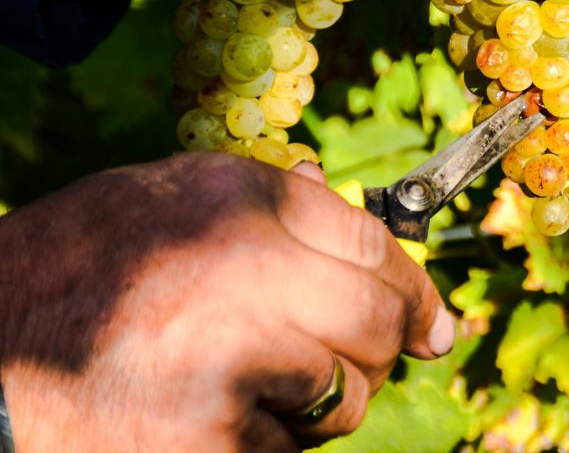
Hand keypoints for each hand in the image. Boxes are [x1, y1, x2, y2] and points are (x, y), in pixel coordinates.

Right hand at [0, 152, 453, 451]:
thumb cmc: (75, 275)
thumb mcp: (161, 201)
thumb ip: (266, 206)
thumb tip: (356, 221)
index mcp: (232, 200)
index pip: (373, 246)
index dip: (417, 290)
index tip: (432, 324)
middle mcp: (241, 272)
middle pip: (376, 321)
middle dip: (383, 346)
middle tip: (356, 357)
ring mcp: (229, 365)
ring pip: (345, 397)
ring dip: (325, 400)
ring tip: (254, 384)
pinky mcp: (211, 447)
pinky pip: (290, 449)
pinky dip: (272, 441)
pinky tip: (212, 416)